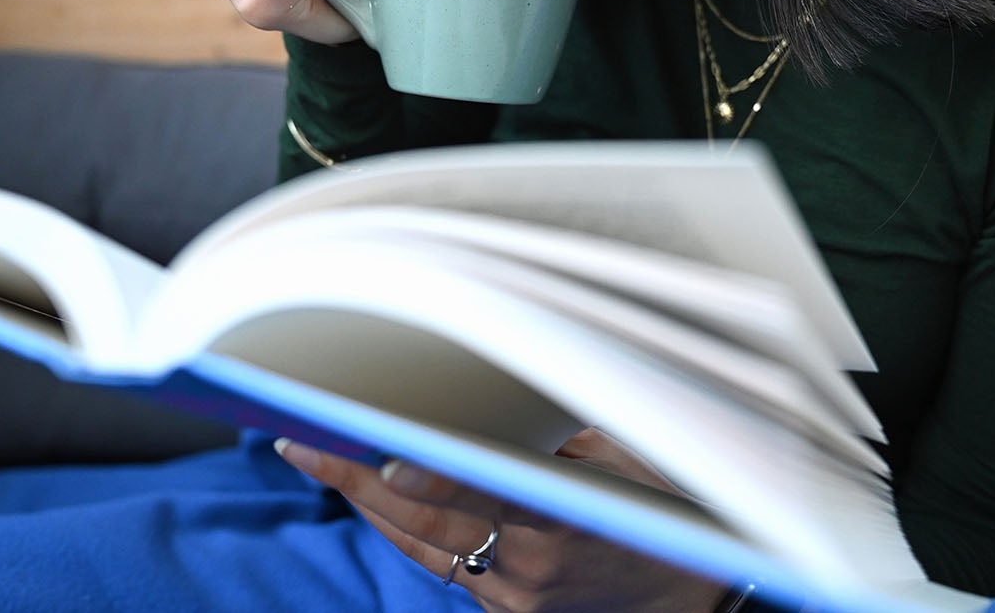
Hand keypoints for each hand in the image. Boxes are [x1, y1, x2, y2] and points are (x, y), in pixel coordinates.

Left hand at [276, 428, 728, 612]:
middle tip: (299, 440)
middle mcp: (531, 567)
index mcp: (568, 520)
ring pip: (420, 547)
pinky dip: (403, 527)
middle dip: (357, 481)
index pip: (489, 496)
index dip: (435, 480)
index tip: (386, 460)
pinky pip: (441, 565)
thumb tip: (487, 402)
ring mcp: (514, 598)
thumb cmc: (664, 510)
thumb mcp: (624, 461)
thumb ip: (553, 440)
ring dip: (365, 502)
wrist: (695, 596)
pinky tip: (371, 493)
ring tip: (315, 455)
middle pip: (426, 525)